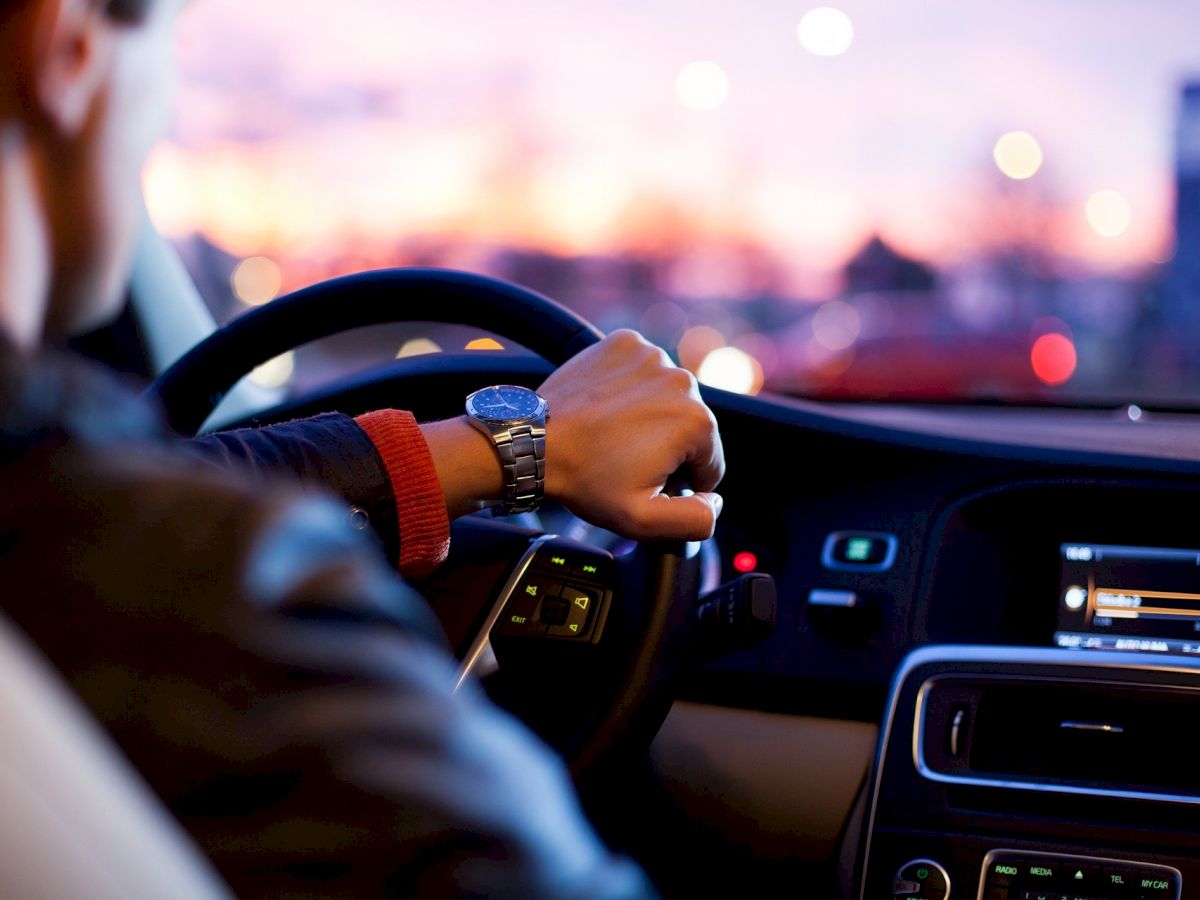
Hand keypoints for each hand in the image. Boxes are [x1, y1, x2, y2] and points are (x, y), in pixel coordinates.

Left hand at [538, 329, 724, 540]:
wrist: (534, 441)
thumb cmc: (585, 478)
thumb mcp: (643, 519)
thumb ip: (695, 520)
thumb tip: (715, 502)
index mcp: (696, 422)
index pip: (710, 462)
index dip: (681, 481)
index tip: (645, 480)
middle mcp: (682, 380)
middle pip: (691, 427)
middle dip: (667, 447)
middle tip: (625, 459)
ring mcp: (652, 356)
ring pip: (668, 397)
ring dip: (651, 415)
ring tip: (614, 434)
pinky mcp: (626, 343)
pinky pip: (643, 371)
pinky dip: (631, 387)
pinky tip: (608, 407)